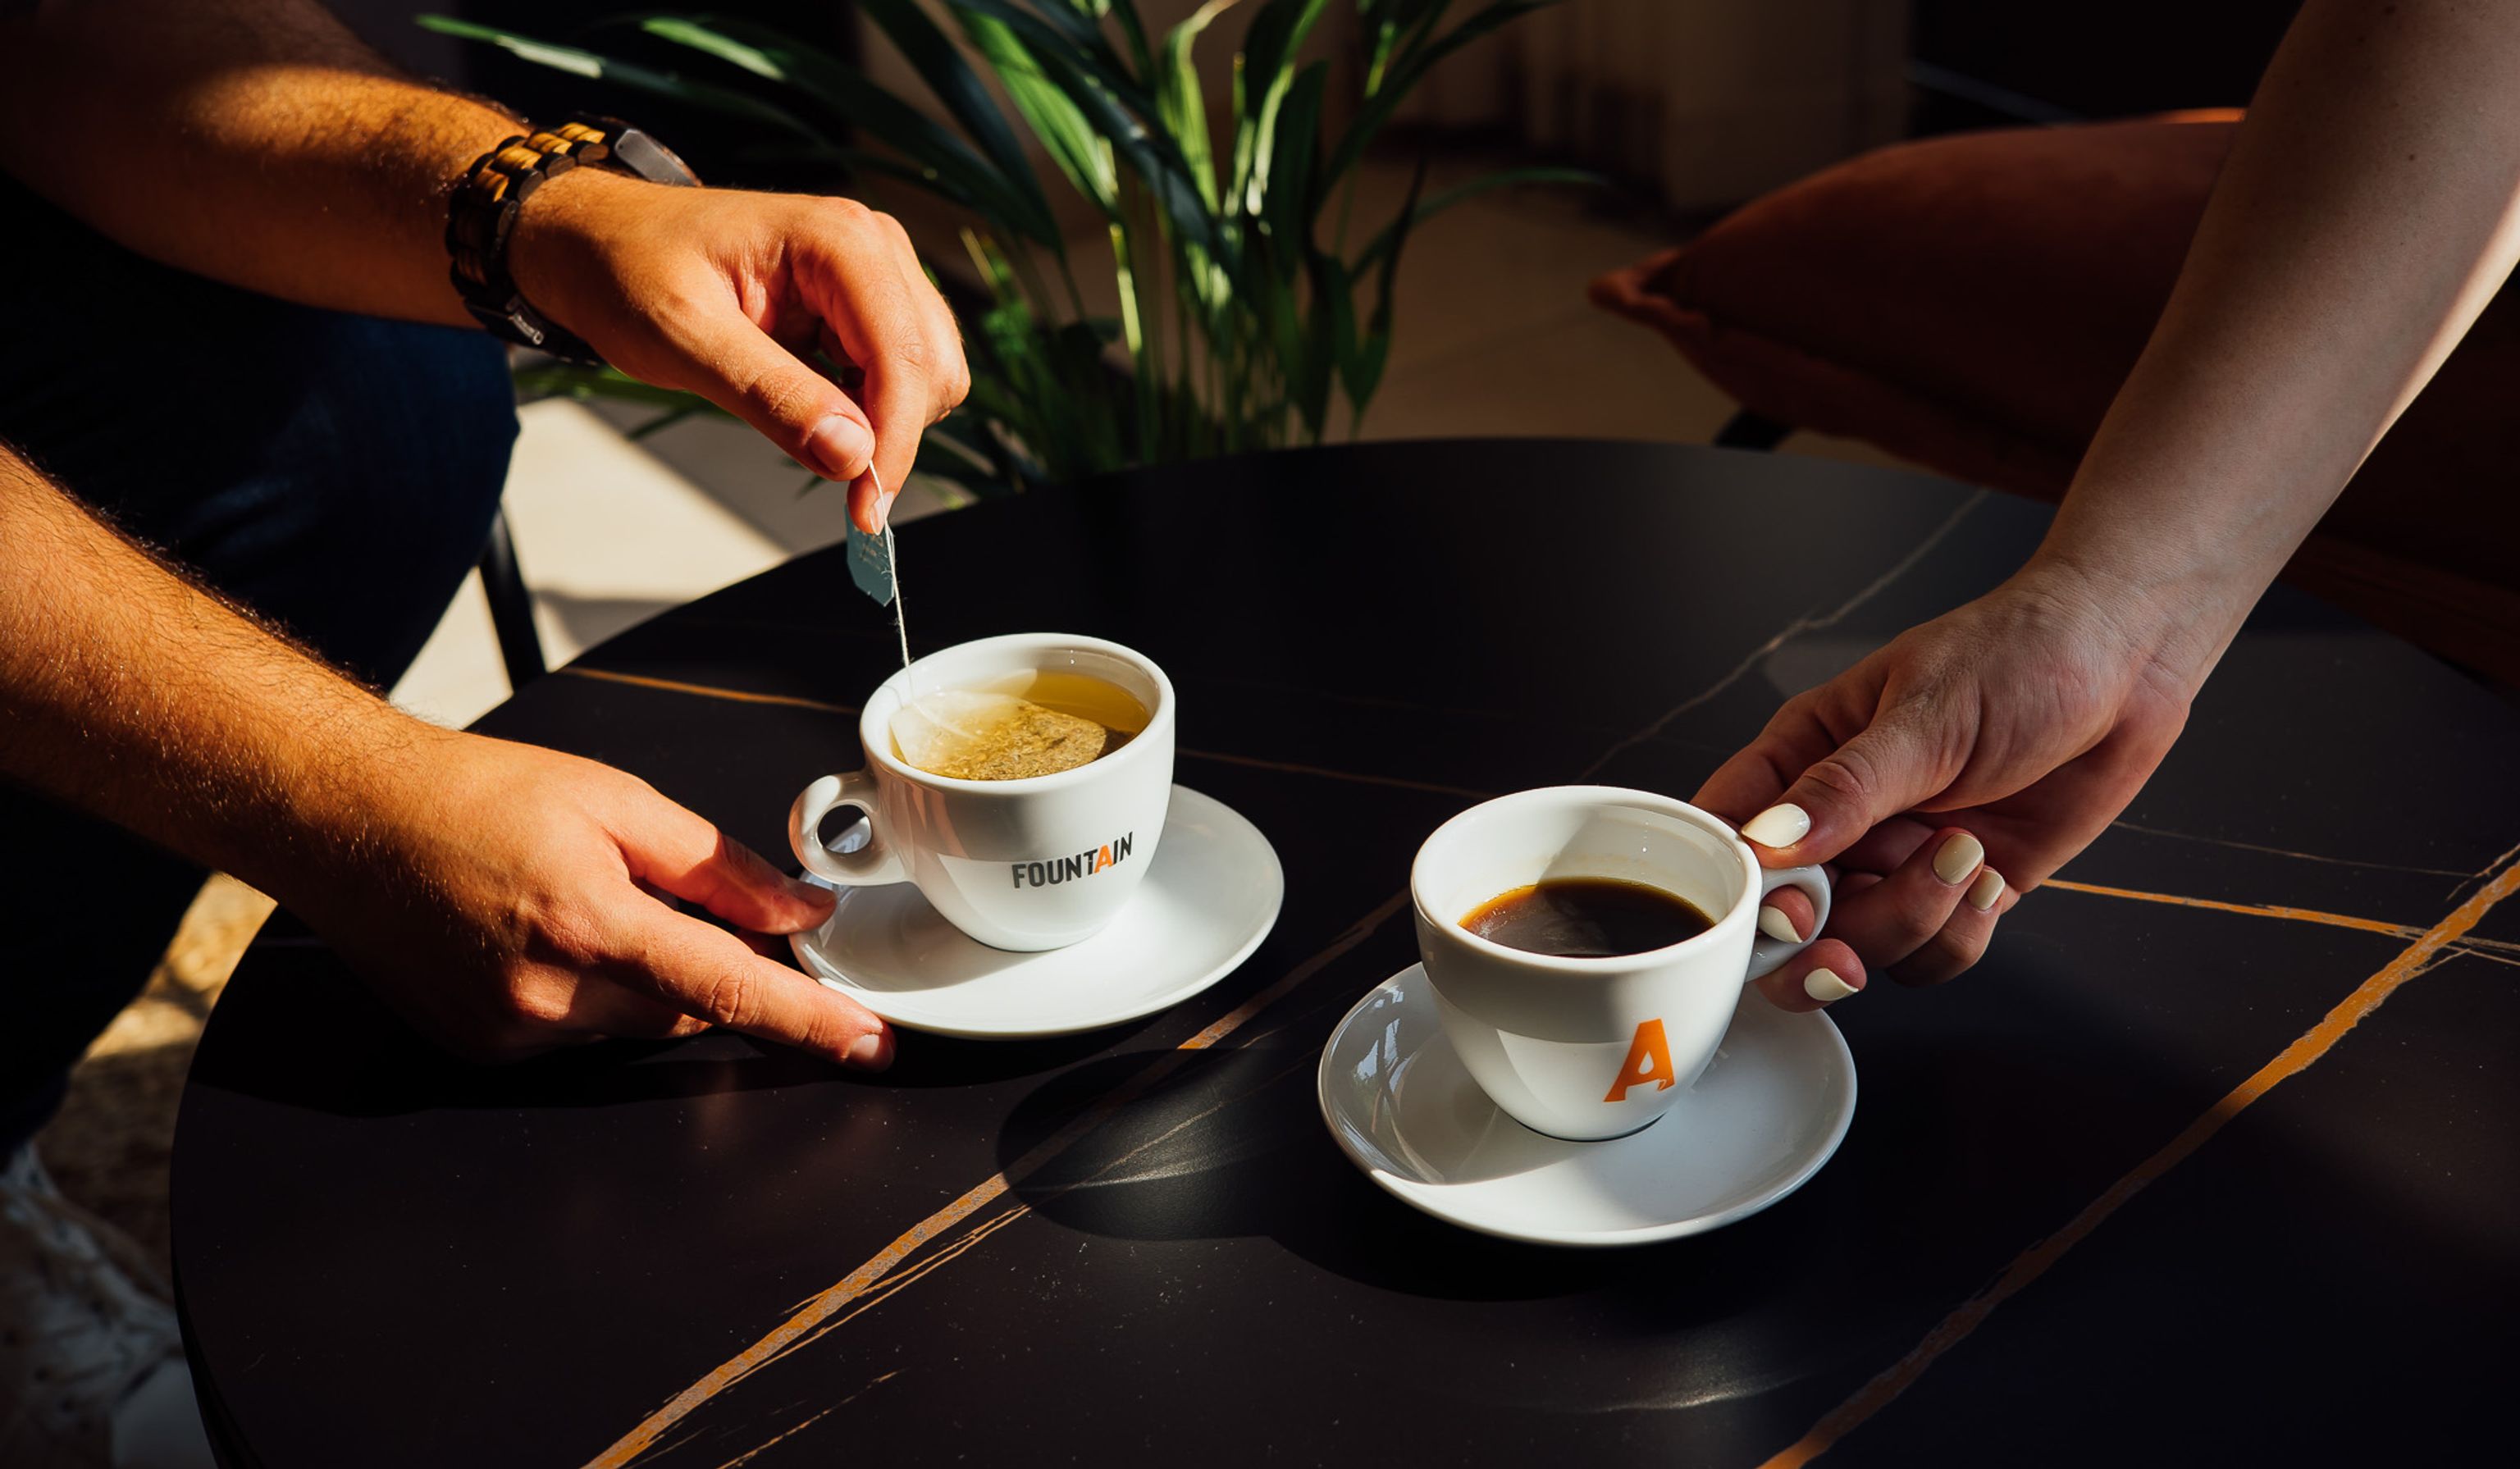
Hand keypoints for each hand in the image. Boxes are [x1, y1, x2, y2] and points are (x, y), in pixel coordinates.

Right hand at [295, 729, 893, 1066]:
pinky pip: (578, 1035)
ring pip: (635, 1026)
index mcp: (591, 922)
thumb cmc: (473, 794)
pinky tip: (540, 936)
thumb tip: (801, 910)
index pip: (730, 989)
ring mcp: (511, 1032)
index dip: (811, 1020)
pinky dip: (589, 993)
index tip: (870, 1043)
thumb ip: (719, 866)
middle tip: (669, 898)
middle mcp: (549, 994)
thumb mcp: (615, 799)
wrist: (346, 816)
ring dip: (643, 977)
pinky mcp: (482, 1050)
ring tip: (579, 901)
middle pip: (687, 1009)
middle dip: (706, 964)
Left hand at [508, 169, 968, 533]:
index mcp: (837, 240)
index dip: (894, 442)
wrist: (600, 240)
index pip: (903, 355)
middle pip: (933, 366)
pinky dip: (873, 409)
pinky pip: (903, 371)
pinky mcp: (866, 300)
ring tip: (807, 425)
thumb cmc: (628, 271)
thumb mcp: (684, 340)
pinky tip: (819, 409)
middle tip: (832, 478)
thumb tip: (853, 457)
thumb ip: (771, 396)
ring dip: (884, 421)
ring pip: (930, 373)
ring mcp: (876, 270)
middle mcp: (873, 245)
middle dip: (892, 433)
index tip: (866, 512)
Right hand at [1695, 564, 2195, 1011]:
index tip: (1781, 906)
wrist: (2126, 666)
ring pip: (1859, 943)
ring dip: (1909, 920)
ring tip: (1963, 855)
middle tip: (1843, 947)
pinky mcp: (1956, 892)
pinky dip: (1956, 935)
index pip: (1729, 830)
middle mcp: (1841, 818)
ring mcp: (1896, 859)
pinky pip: (1928, 956)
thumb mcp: (1926, 715)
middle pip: (1786, 915)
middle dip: (1818, 940)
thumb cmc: (2019, 655)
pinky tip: (1989, 875)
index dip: (1738, 885)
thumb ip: (1845, 787)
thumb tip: (1767, 841)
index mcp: (1805, 755)